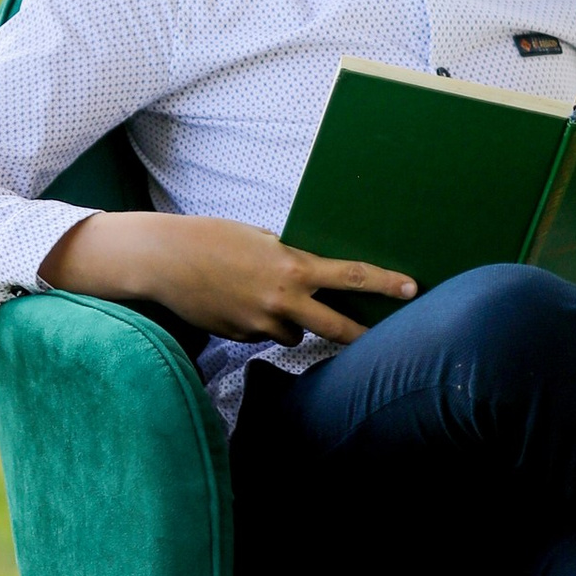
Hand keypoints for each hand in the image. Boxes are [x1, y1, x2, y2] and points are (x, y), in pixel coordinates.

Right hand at [39, 208, 416, 343]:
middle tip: (379, 336)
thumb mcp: (258, 239)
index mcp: (291, 267)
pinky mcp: (240, 337)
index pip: (349, 277)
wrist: (164, 260)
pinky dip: (259, 322)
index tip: (411, 288)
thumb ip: (287, 258)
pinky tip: (234, 302)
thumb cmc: (212, 239)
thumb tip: (309, 274)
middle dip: (358, 332)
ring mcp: (260, 323)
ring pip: (294, 333)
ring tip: (259, 295)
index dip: (384, 284)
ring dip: (290, 321)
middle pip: (336, 327)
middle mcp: (281, 300)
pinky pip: (263, 334)